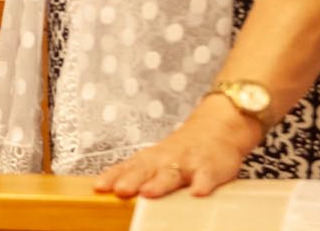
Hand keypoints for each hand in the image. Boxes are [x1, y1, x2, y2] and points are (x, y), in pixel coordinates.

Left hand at [94, 95, 259, 198]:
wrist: (219, 125)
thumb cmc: (182, 150)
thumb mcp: (157, 158)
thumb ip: (136, 172)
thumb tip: (106, 188)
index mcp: (151, 158)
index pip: (128, 167)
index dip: (113, 176)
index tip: (100, 187)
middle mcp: (166, 159)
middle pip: (146, 169)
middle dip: (132, 180)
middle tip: (120, 190)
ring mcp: (188, 163)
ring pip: (172, 173)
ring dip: (160, 183)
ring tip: (149, 193)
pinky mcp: (210, 168)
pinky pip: (206, 177)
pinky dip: (202, 184)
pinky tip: (198, 193)